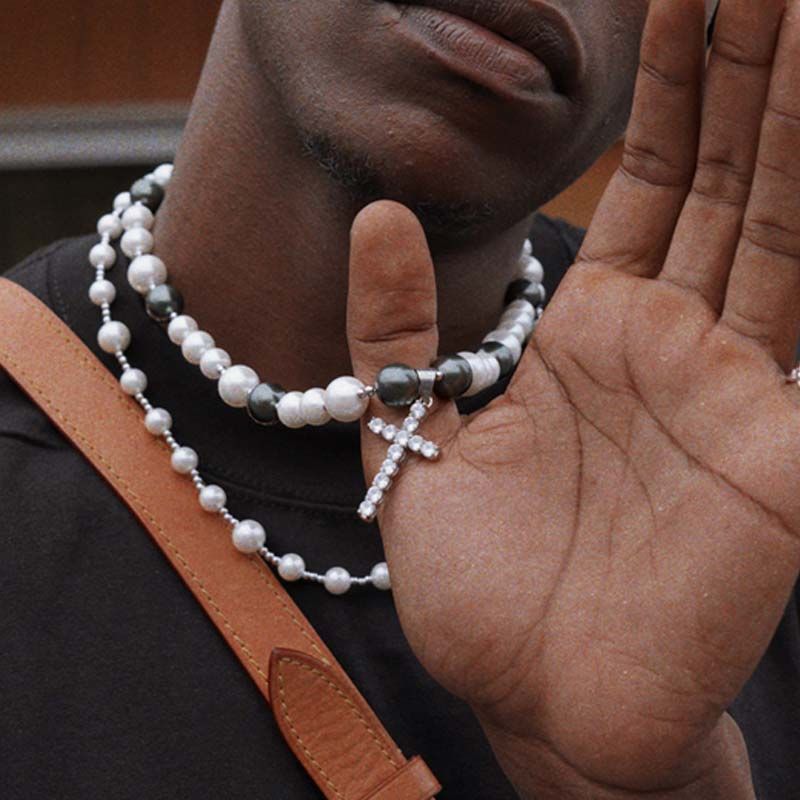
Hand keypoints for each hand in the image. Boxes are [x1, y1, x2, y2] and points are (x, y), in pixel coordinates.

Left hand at [347, 0, 798, 795]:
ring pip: (782, 222)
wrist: (538, 698)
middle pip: (727, 178)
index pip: (649, 186)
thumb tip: (376, 215)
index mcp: (596, 340)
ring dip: (794, 118)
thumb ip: (393, 335)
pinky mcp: (783, 453)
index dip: (671, 94)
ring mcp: (739, 392)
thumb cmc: (479, 590)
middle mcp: (677, 348)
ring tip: (798, 17)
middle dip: (750, 69)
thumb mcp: (409, 443)